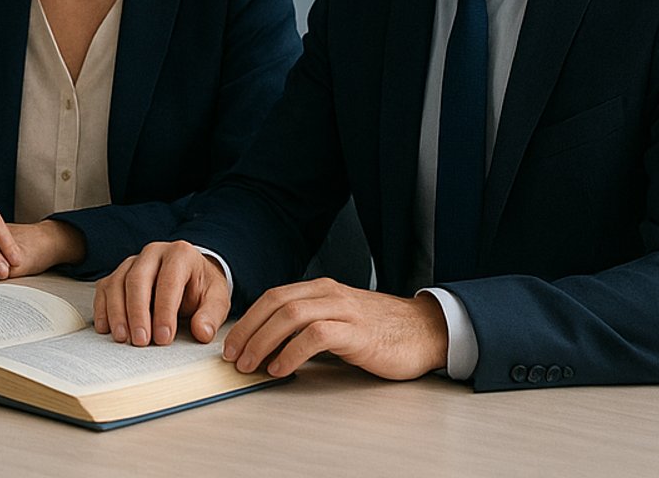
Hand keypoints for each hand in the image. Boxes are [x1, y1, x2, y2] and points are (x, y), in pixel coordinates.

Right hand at [93, 240, 230, 346]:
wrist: (191, 275)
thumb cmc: (202, 287)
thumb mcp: (217, 299)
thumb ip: (211, 315)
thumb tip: (202, 332)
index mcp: (180, 254)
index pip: (168, 281)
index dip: (165, 311)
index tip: (164, 338)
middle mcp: (153, 252)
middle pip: (137, 279)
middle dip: (137, 312)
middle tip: (141, 341)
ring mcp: (133, 261)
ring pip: (117, 283)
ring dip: (117, 313)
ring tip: (123, 338)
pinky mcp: (119, 273)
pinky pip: (105, 288)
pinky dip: (103, 309)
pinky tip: (106, 328)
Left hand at [222, 278, 449, 380]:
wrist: (426, 332)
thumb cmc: (381, 331)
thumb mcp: (338, 320)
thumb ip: (308, 325)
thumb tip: (270, 345)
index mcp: (321, 289)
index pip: (273, 297)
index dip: (248, 320)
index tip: (232, 343)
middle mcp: (329, 294)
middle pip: (276, 304)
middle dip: (249, 330)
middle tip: (234, 357)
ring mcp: (344, 311)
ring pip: (291, 315)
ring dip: (264, 341)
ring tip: (251, 365)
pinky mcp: (357, 333)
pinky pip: (315, 336)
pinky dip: (292, 352)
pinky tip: (281, 369)